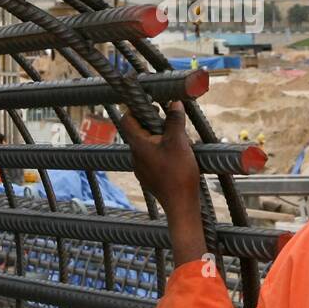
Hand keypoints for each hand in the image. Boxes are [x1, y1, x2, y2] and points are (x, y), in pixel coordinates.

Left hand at [117, 101, 205, 266]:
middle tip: (168, 120)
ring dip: (158, 137)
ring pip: (146, 145)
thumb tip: (174, 102)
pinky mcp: (150, 177)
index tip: (152, 104)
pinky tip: (176, 156)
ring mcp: (141, 169)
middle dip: (152, 123)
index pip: (127, 119)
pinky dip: (161, 151)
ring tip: (176, 138)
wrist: (181, 205)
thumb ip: (175, 120)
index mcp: (138, 145)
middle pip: (137, 131)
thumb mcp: (179, 141)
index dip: (136, 109)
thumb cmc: (178, 173)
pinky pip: (152, 158)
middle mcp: (135, 156)